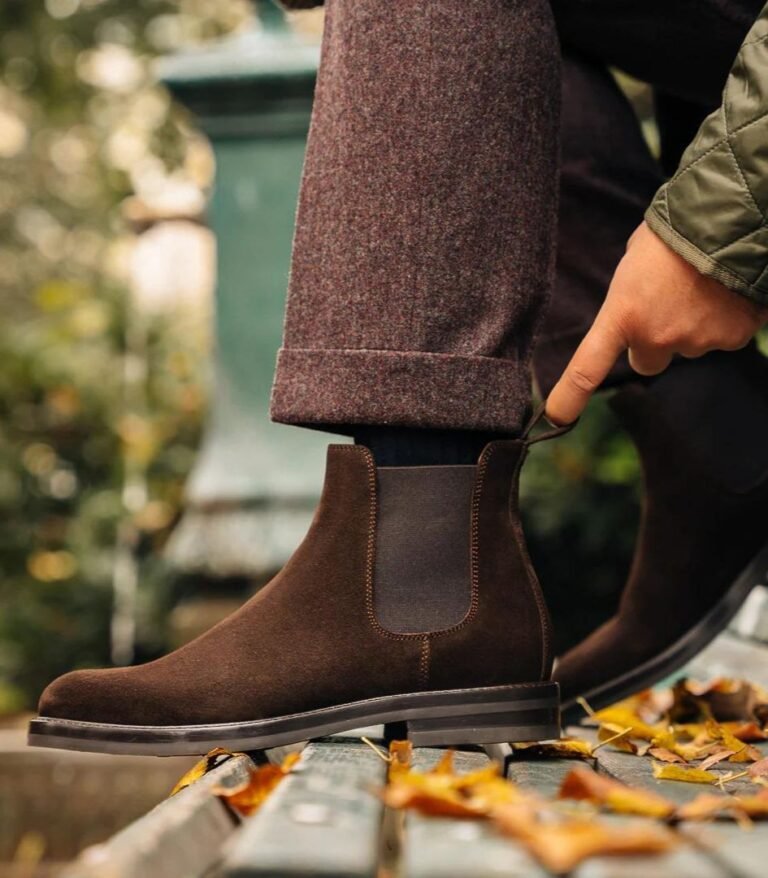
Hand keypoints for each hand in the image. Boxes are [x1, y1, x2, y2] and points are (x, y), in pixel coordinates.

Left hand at [546, 222, 767, 424]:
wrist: (732, 220)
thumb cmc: (675, 232)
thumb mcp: (634, 261)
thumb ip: (630, 296)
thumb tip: (640, 307)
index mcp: (622, 315)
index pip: (587, 367)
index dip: (570, 396)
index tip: (557, 417)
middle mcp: (656, 337)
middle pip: (647, 362)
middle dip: (653, 343)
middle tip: (664, 307)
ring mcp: (696, 341)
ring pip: (687, 345)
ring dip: (691, 324)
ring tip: (700, 286)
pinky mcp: (733, 338)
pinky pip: (723, 336)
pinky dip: (724, 318)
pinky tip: (725, 291)